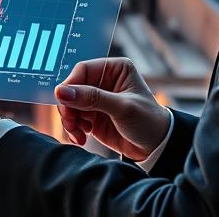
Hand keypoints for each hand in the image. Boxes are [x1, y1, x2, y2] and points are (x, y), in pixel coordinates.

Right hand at [55, 57, 169, 161]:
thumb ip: (92, 98)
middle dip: (68, 106)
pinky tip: (80, 138)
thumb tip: (62, 91)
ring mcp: (96, 99)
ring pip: (70, 104)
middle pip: (72, 88)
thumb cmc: (149, 121)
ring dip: (69, 120)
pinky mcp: (92, 116)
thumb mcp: (123, 107)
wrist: (157, 149)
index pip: (83, 70)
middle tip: (70, 122)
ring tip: (77, 134)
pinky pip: (73, 119)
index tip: (62, 100)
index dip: (70, 84)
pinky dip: (72, 129)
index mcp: (114, 69)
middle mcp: (103, 81)